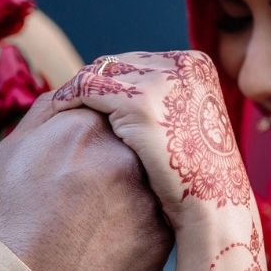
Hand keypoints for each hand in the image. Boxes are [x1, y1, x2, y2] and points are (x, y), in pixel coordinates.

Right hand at [0, 92, 172, 270]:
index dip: (104, 129)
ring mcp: (148, 194)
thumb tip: (75, 91)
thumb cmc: (13, 221)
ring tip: (105, 213)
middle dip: (124, 155)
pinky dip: (144, 220)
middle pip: (138, 139)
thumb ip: (47, 112)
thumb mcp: (11, 152)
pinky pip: (163, 212)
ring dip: (137, 187)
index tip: (93, 148)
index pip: (114, 107)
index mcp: (85, 127)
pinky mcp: (163, 233)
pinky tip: (115, 236)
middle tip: (100, 183)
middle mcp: (124, 154)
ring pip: (154, 175)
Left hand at [52, 51, 250, 227]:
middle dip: (94, 83)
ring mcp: (162, 82)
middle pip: (118, 63)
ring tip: (60, 110)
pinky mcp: (140, 104)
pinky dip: (70, 98)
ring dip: (78, 90)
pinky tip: (57, 115)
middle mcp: (181, 65)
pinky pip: (89, 89)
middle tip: (69, 104)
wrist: (213, 208)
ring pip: (100, 72)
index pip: (138, 61)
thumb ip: (164, 104)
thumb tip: (126, 98)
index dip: (112, 81)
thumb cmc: (197, 177)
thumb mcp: (187, 126)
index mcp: (195, 65)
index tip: (89, 99)